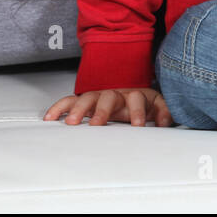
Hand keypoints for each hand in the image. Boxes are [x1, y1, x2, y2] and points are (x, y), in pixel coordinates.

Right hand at [45, 87, 173, 126]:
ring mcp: (98, 96)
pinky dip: (60, 107)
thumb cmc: (143, 103)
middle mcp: (115, 93)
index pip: (136, 98)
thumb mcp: (157, 105)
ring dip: (78, 109)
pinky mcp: (85, 101)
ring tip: (70, 123)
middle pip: (108, 97)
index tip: (137, 126)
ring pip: (87, 98)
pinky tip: (50, 117)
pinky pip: (70, 101)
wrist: (129, 91)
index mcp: (135, 95)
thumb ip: (164, 112)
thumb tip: (166, 122)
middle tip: (96, 124)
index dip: (137, 112)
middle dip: (102, 111)